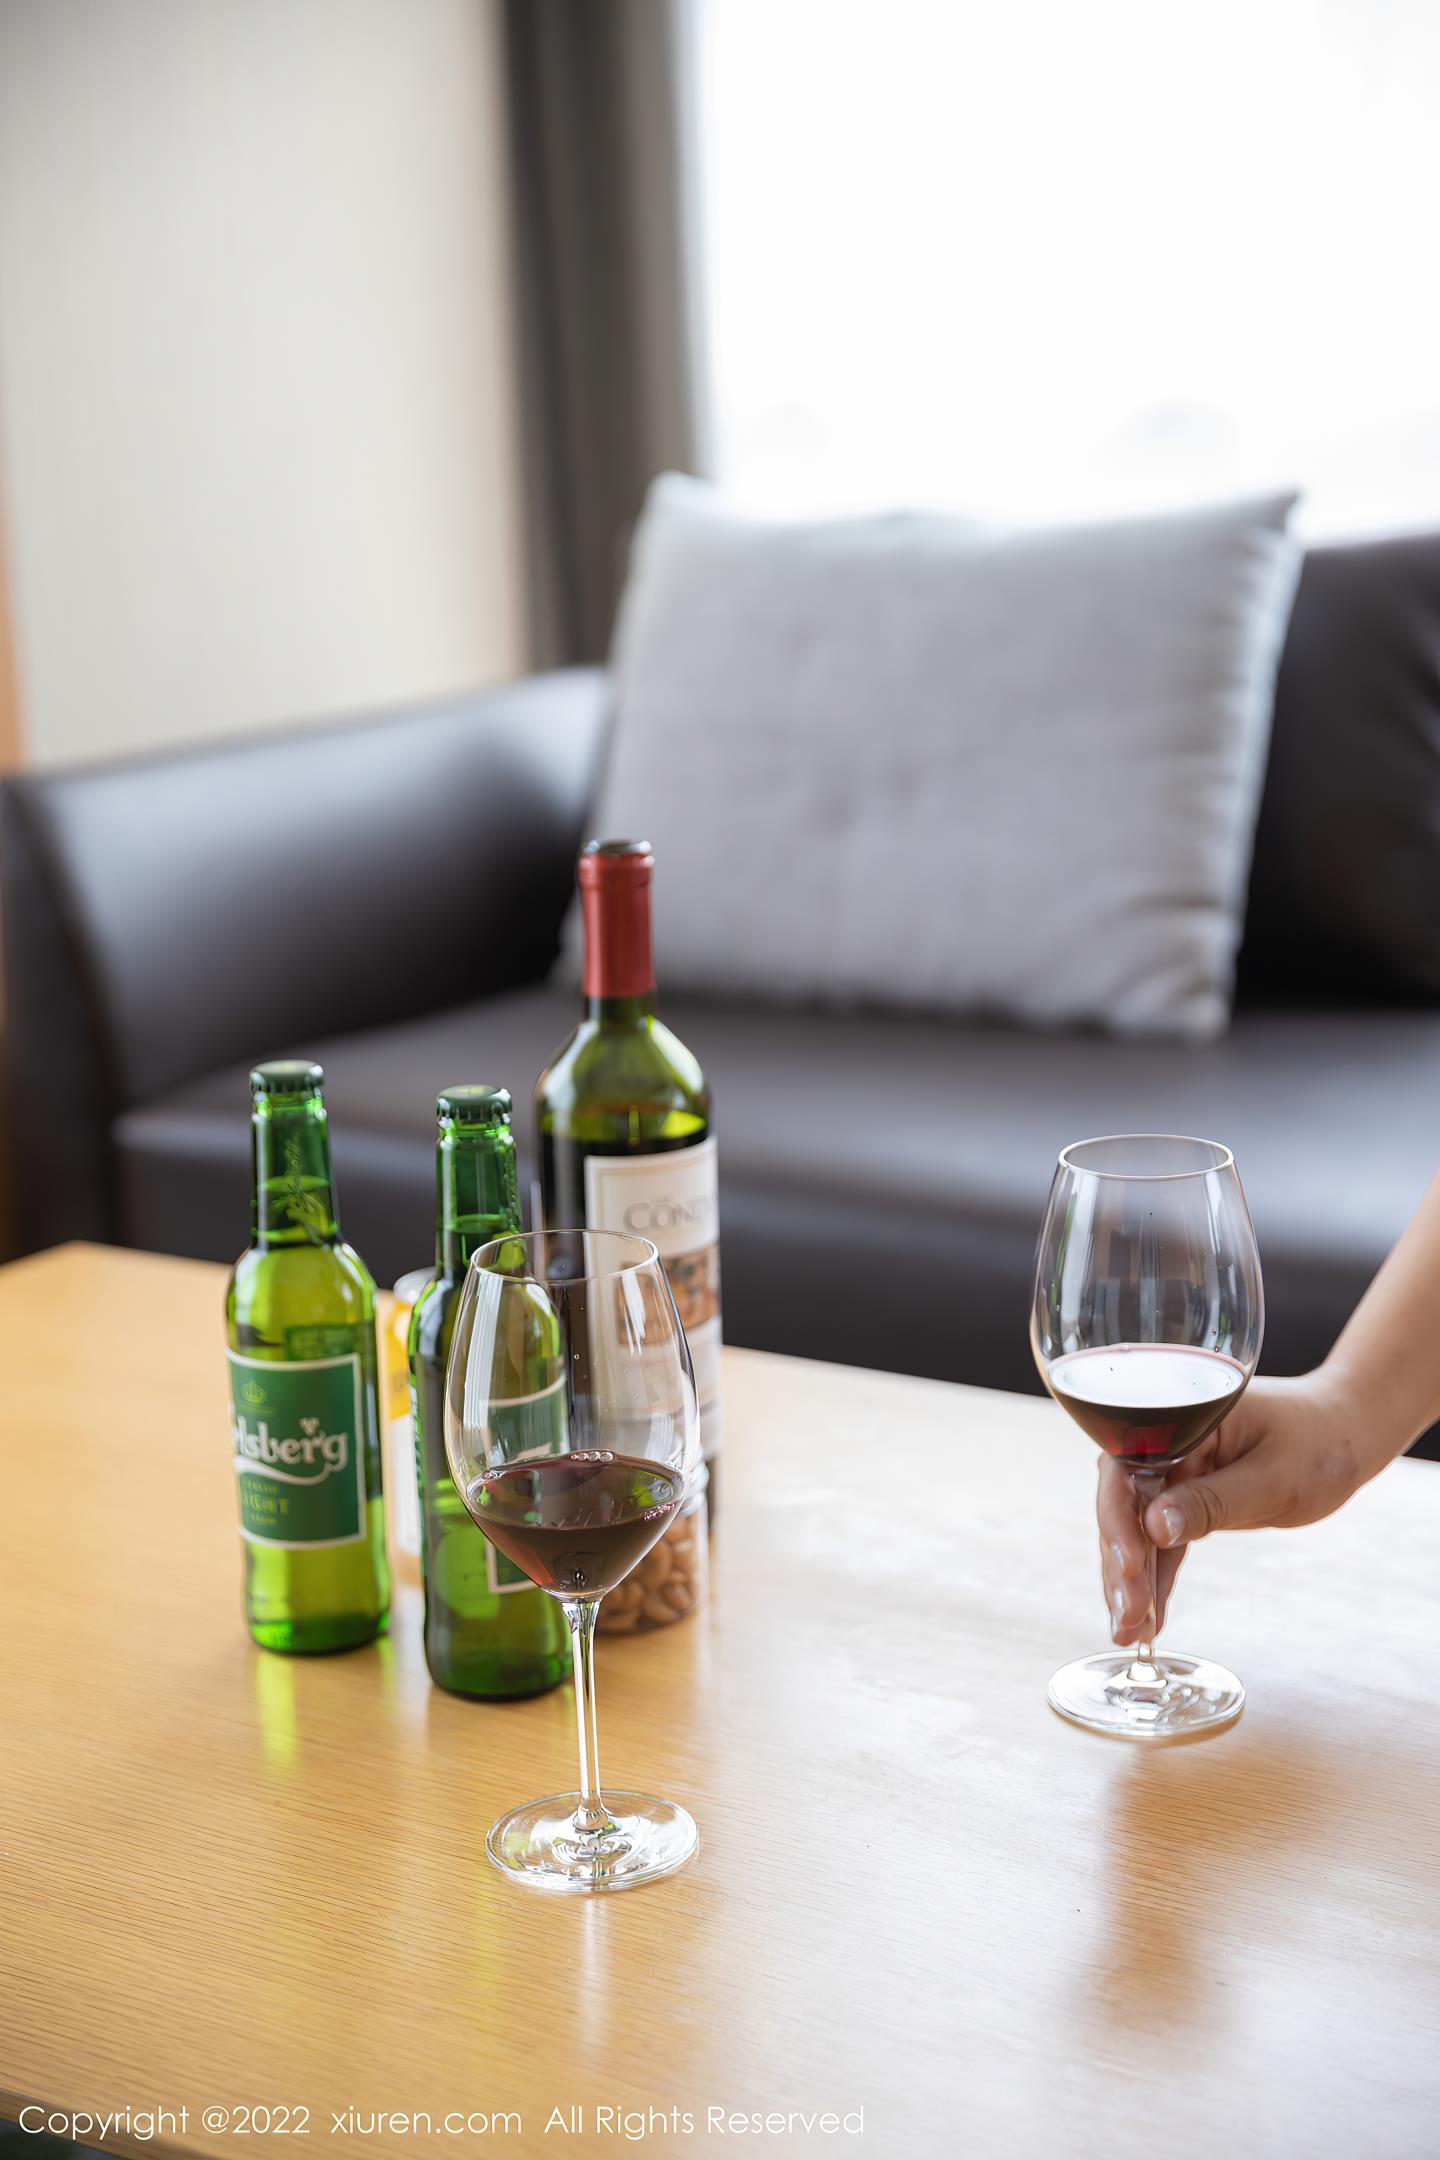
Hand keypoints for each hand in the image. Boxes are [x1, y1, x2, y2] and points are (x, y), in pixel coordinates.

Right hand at [1098, 1371, 1372, 1645]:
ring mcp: (1174, 1474)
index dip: (1119, 1518)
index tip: (1129, 1565)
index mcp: (1180, 1421)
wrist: (1344, 1435)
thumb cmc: (1318, 1444)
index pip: (1127, 1468)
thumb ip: (1212, 1502)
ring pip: (1137, 1531)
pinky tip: (1149, 1620)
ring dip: (1130, 1582)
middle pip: (1125, 1505)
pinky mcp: (1187, 1500)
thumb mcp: (1272, 1478)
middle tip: (1129, 1617)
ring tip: (1129, 1633)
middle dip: (1121, 1564)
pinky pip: (1162, 1543)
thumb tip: (1153, 1528)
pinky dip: (1155, 1579)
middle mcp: (1166, 1445)